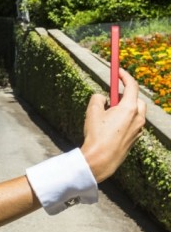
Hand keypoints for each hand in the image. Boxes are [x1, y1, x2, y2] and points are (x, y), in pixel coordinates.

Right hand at [81, 68, 145, 182]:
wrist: (101, 160)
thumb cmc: (96, 135)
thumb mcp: (92, 112)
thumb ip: (98, 99)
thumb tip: (103, 97)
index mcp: (129, 108)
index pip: (132, 86)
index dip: (125, 76)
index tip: (118, 71)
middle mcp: (138, 118)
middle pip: (137, 100)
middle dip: (126, 95)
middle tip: (113, 95)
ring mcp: (138, 129)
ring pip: (136, 113)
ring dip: (125, 109)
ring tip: (109, 114)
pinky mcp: (135, 138)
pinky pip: (133, 124)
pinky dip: (125, 120)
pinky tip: (110, 128)